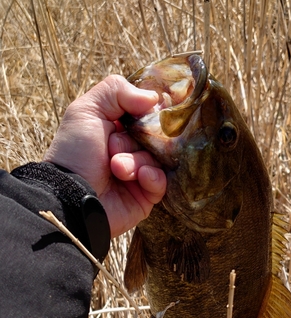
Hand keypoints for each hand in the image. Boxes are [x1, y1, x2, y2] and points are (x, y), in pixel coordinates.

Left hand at [44, 75, 165, 236]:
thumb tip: (154, 97)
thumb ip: (117, 91)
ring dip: (137, 160)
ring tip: (116, 168)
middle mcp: (130, 149)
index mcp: (117, 128)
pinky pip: (162, 182)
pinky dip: (151, 176)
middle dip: (134, 140)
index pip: (146, 113)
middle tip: (112, 147)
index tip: (143, 112)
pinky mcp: (146, 196)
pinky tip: (139, 177)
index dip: (147, 112)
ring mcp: (139, 173)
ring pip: (158, 158)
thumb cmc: (74, 152)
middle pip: (155, 135)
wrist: (70, 196)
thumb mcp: (87, 110)